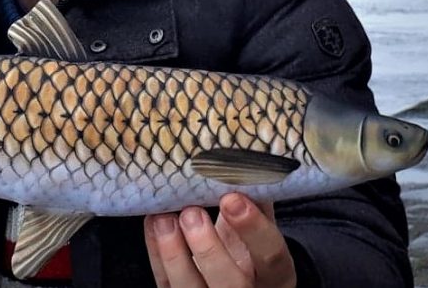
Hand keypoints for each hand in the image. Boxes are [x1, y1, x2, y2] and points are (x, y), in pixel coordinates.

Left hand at [144, 193, 295, 287]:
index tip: (232, 198)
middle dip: (208, 248)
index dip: (252, 229)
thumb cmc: (252, 246)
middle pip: (229, 283)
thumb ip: (258, 199)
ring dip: (172, 253)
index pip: (270, 255)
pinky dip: (155, 252)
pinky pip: (165, 281)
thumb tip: (248, 154)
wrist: (244, 280)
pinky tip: (153, 223)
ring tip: (163, 219)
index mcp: (274, 272)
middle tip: (191, 213)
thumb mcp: (264, 226)